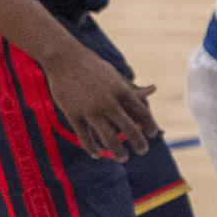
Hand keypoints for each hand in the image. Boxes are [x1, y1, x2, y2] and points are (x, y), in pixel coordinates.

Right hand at [41, 43, 158, 158]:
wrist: (63, 58)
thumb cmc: (91, 65)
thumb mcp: (113, 74)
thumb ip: (130, 87)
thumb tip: (153, 89)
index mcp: (120, 90)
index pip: (142, 112)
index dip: (149, 125)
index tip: (153, 134)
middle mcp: (108, 102)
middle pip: (130, 129)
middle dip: (139, 143)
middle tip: (143, 150)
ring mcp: (91, 110)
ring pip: (108, 139)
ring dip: (118, 152)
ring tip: (123, 158)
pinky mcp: (74, 115)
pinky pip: (86, 138)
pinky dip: (92, 149)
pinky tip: (97, 154)